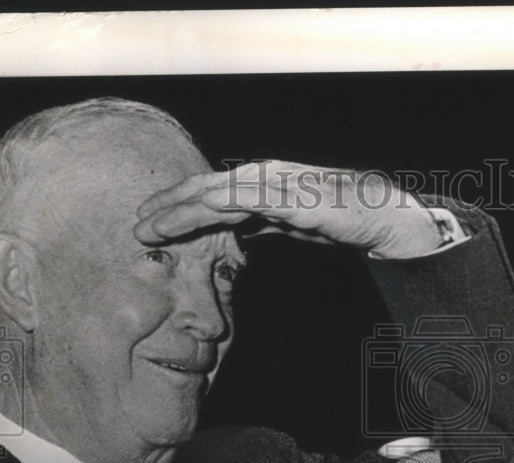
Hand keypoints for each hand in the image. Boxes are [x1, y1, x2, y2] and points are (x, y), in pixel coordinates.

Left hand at [134, 160, 443, 258]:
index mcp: (259, 183)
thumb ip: (261, 224)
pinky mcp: (290, 198)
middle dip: (168, 206)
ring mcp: (275, 184)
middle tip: (136, 225)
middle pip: (204, 189)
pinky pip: (247, 201)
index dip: (178, 206)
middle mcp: (262, 176)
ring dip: (181, 209)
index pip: (210, 193)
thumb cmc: (337, 219)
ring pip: (216, 194)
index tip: (151, 223)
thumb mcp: (288, 224)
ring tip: (151, 226)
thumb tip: (236, 236)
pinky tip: (196, 216)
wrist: (377, 215)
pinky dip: (218, 207)